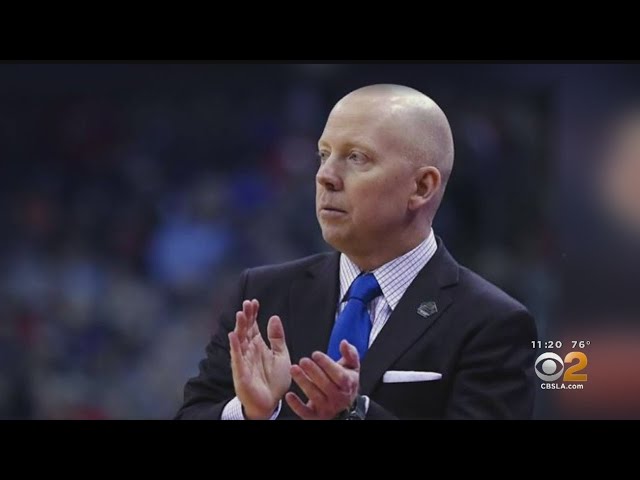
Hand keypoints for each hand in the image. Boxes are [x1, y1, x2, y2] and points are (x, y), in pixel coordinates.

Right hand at [228, 299, 290, 419]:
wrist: (270, 403)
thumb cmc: (274, 380)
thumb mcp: (281, 355)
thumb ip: (277, 337)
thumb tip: (274, 317)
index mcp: (258, 345)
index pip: (254, 326)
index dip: (253, 314)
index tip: (254, 302)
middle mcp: (249, 350)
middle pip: (245, 330)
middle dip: (246, 316)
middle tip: (246, 304)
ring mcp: (243, 360)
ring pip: (240, 340)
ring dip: (239, 327)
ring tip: (241, 314)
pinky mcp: (241, 372)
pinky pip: (237, 357)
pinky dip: (235, 346)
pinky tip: (233, 335)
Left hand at [285, 340, 359, 419]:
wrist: (343, 407)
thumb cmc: (345, 384)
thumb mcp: (352, 368)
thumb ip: (350, 354)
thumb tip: (344, 343)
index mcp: (348, 385)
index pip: (339, 375)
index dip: (327, 364)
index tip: (316, 354)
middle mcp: (338, 398)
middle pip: (326, 385)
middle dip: (313, 371)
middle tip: (303, 360)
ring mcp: (327, 408)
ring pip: (315, 396)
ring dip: (303, 382)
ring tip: (294, 369)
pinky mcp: (315, 416)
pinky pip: (305, 412)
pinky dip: (296, 405)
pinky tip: (289, 395)